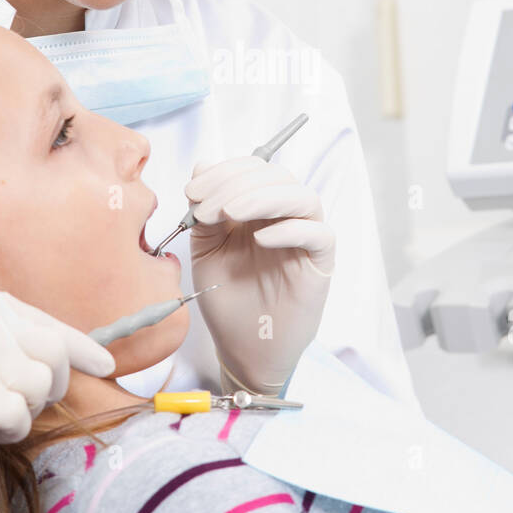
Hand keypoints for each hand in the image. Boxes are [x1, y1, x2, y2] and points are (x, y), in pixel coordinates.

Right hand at [0, 271, 115, 443]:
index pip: (40, 318)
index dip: (80, 344)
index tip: (105, 363)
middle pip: (54, 350)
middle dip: (59, 380)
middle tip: (40, 400)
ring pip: (43, 384)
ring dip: (31, 407)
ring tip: (2, 416)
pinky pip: (20, 416)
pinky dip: (14, 428)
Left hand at [185, 156, 334, 393]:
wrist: (242, 348)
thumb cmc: (226, 299)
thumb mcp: (206, 249)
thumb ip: (205, 210)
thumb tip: (203, 164)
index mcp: (257, 209)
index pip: (252, 170)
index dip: (223, 172)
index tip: (192, 191)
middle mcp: (284, 218)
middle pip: (277, 177)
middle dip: (236, 184)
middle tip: (207, 209)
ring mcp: (304, 239)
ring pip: (302, 197)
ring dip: (262, 197)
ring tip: (230, 213)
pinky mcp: (320, 264)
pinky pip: (319, 234)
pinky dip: (289, 229)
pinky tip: (260, 240)